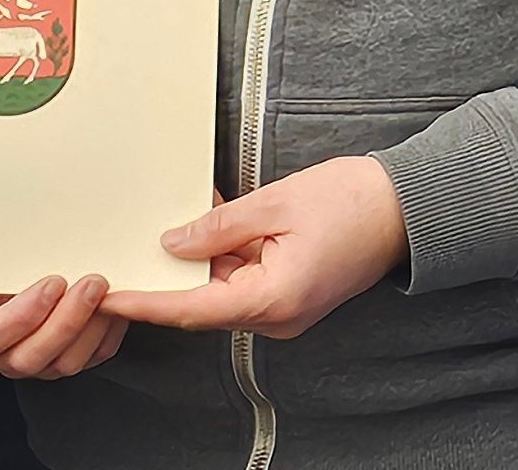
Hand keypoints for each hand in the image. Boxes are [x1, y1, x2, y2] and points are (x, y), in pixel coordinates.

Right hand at [0, 275, 124, 378]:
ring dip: (90, 327)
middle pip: (28, 358)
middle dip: (66, 320)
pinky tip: (113, 308)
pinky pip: (88, 359)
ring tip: (105, 293)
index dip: (23, 315)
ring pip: (61, 364)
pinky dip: (106, 335)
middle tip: (90, 284)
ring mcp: (28, 360)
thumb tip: (23, 246)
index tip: (52, 284)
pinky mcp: (59, 359)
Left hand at [104, 155, 407, 340]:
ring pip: (223, 291)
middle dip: (166, 278)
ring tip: (172, 224)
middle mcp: (278, 316)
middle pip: (203, 303)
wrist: (409, 208)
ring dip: (198, 262)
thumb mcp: (275, 203)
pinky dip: (223, 258)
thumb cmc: (354, 202)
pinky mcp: (291, 294)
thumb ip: (219, 227)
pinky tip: (211, 225)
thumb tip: (173, 244)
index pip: (191, 309)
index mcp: (273, 299)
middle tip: (127, 250)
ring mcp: (286, 308)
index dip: (145, 303)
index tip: (108, 296)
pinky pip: (244, 281)